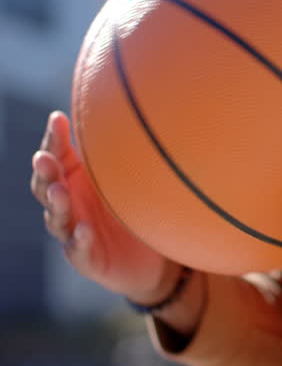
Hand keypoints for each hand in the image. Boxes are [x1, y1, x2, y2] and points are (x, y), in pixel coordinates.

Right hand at [30, 111, 181, 303]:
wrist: (153, 258)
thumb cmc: (136, 210)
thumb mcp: (131, 179)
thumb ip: (123, 152)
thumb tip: (135, 106)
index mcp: (75, 181)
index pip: (57, 157)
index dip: (54, 140)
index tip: (58, 119)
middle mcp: (69, 205)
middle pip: (47, 187)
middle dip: (45, 173)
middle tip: (46, 158)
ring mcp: (74, 233)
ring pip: (57, 218)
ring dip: (57, 204)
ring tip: (61, 191)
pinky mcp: (87, 259)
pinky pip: (79, 251)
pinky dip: (80, 241)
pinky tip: (85, 231)